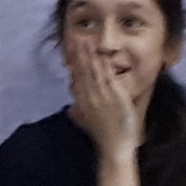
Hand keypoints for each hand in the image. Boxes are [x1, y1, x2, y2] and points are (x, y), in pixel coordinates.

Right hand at [64, 31, 146, 157]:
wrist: (114, 147)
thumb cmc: (102, 136)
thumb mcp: (87, 124)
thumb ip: (78, 115)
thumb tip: (69, 109)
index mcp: (83, 103)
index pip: (76, 78)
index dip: (73, 63)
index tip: (70, 50)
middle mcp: (90, 98)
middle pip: (83, 72)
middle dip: (79, 54)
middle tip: (75, 38)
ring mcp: (103, 97)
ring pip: (94, 72)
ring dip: (90, 56)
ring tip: (86, 41)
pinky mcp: (116, 99)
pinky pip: (109, 79)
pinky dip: (105, 67)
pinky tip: (102, 56)